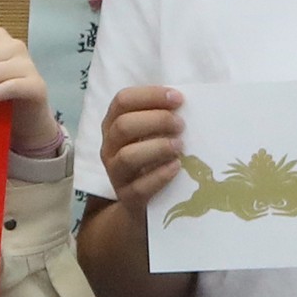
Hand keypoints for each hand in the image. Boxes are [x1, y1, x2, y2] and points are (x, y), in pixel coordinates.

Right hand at [95, 84, 186, 208]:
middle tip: (180, 125)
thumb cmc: (152, 158)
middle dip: (156, 120)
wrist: (141, 200)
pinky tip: (177, 167)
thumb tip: (187, 103)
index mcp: (113, 125)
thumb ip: (160, 117)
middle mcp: (109, 147)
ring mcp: (116, 173)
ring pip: (128, 156)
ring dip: (158, 147)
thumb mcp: (150, 134)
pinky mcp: (127, 196)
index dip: (150, 95)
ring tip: (180, 146)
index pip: (123, 101)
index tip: (178, 99)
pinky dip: (160, 175)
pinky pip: (139, 187)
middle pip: (123, 126)